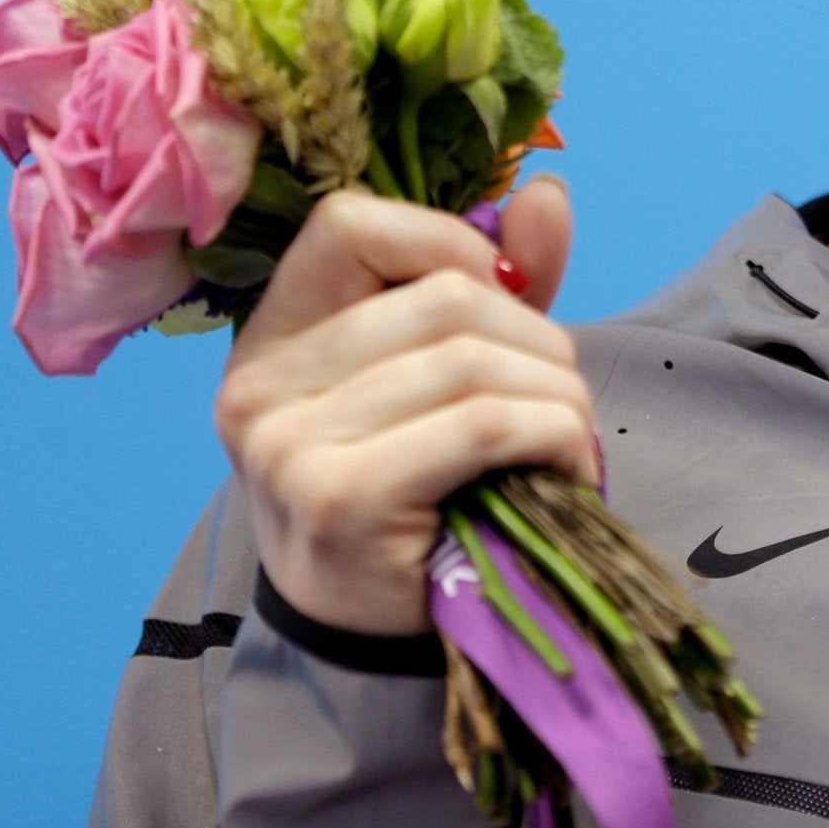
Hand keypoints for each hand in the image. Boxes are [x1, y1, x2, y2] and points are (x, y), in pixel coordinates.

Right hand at [215, 179, 593, 635]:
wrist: (385, 632)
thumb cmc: (423, 487)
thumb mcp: (454, 371)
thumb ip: (499, 284)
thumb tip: (547, 195)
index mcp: (273, 334)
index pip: (350, 223)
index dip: (449, 242)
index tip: (502, 298)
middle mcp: (258, 385)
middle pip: (441, 298)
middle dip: (537, 341)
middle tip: (562, 399)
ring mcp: (286, 445)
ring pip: (472, 360)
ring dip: (558, 396)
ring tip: (569, 439)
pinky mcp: (337, 499)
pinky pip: (482, 424)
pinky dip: (552, 434)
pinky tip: (565, 466)